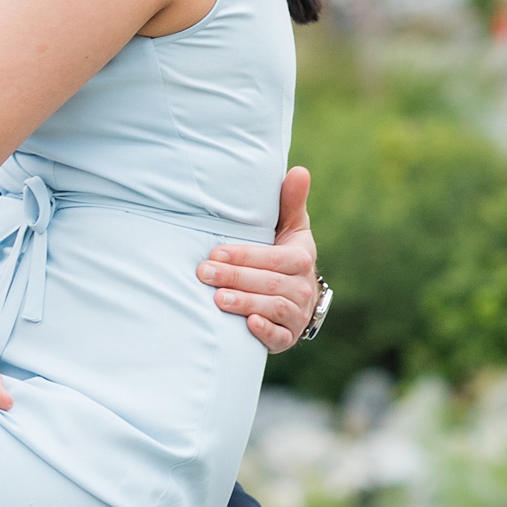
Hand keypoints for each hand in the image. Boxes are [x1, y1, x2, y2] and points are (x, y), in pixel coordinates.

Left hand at [197, 167, 319, 352]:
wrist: (297, 299)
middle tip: (204, 273)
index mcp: (300, 258)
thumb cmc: (284, 255)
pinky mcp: (288, 337)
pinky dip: (264, 332)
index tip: (216, 252)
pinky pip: (279, 336)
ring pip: (272, 308)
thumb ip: (290, 202)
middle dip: (234, 278)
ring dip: (245, 303)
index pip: (273, 257)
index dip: (244, 255)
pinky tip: (247, 325)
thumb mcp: (291, 229)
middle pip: (268, 282)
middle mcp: (302, 287)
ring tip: (217, 299)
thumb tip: (298, 170)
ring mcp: (296, 313)